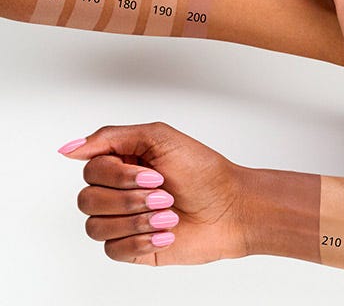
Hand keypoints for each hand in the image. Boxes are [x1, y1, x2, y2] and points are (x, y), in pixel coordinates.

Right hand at [62, 123, 245, 264]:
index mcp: (124, 161)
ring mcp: (125, 219)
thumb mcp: (160, 138)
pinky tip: (167, 234)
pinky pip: (112, 250)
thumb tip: (68, 148)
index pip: (91, 169)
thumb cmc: (203, 170)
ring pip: (95, 226)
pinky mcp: (133, 247)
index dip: (119, 176)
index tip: (155, 174)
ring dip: (137, 220)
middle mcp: (120, 189)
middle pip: (87, 199)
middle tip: (165, 195)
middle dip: (130, 199)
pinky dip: (142, 241)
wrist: (231, 209)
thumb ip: (111, 137)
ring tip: (168, 215)